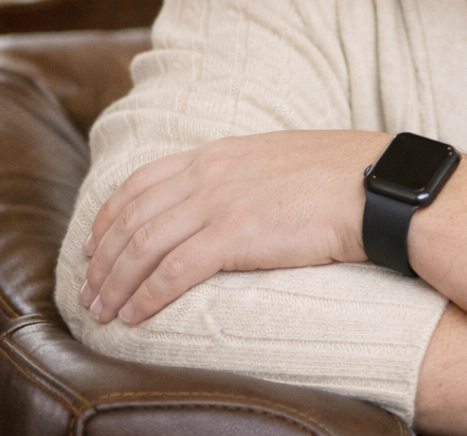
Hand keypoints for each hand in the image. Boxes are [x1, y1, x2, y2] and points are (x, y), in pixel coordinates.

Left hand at [78, 129, 389, 325]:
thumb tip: (236, 191)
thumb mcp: (283, 156)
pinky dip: (147, 296)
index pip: (144, 180)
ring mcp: (221, 201)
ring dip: (117, 283)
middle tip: (89, 289)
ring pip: (144, 246)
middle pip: (135, 216)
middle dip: (104, 258)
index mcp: (222, 151)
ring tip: (103, 311)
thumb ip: (248, 169)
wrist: (377, 184)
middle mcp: (212, 171)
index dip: (111, 214)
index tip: (96, 241)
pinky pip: (173, 271)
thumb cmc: (344, 173)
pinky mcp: (236, 235)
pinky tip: (136, 316)